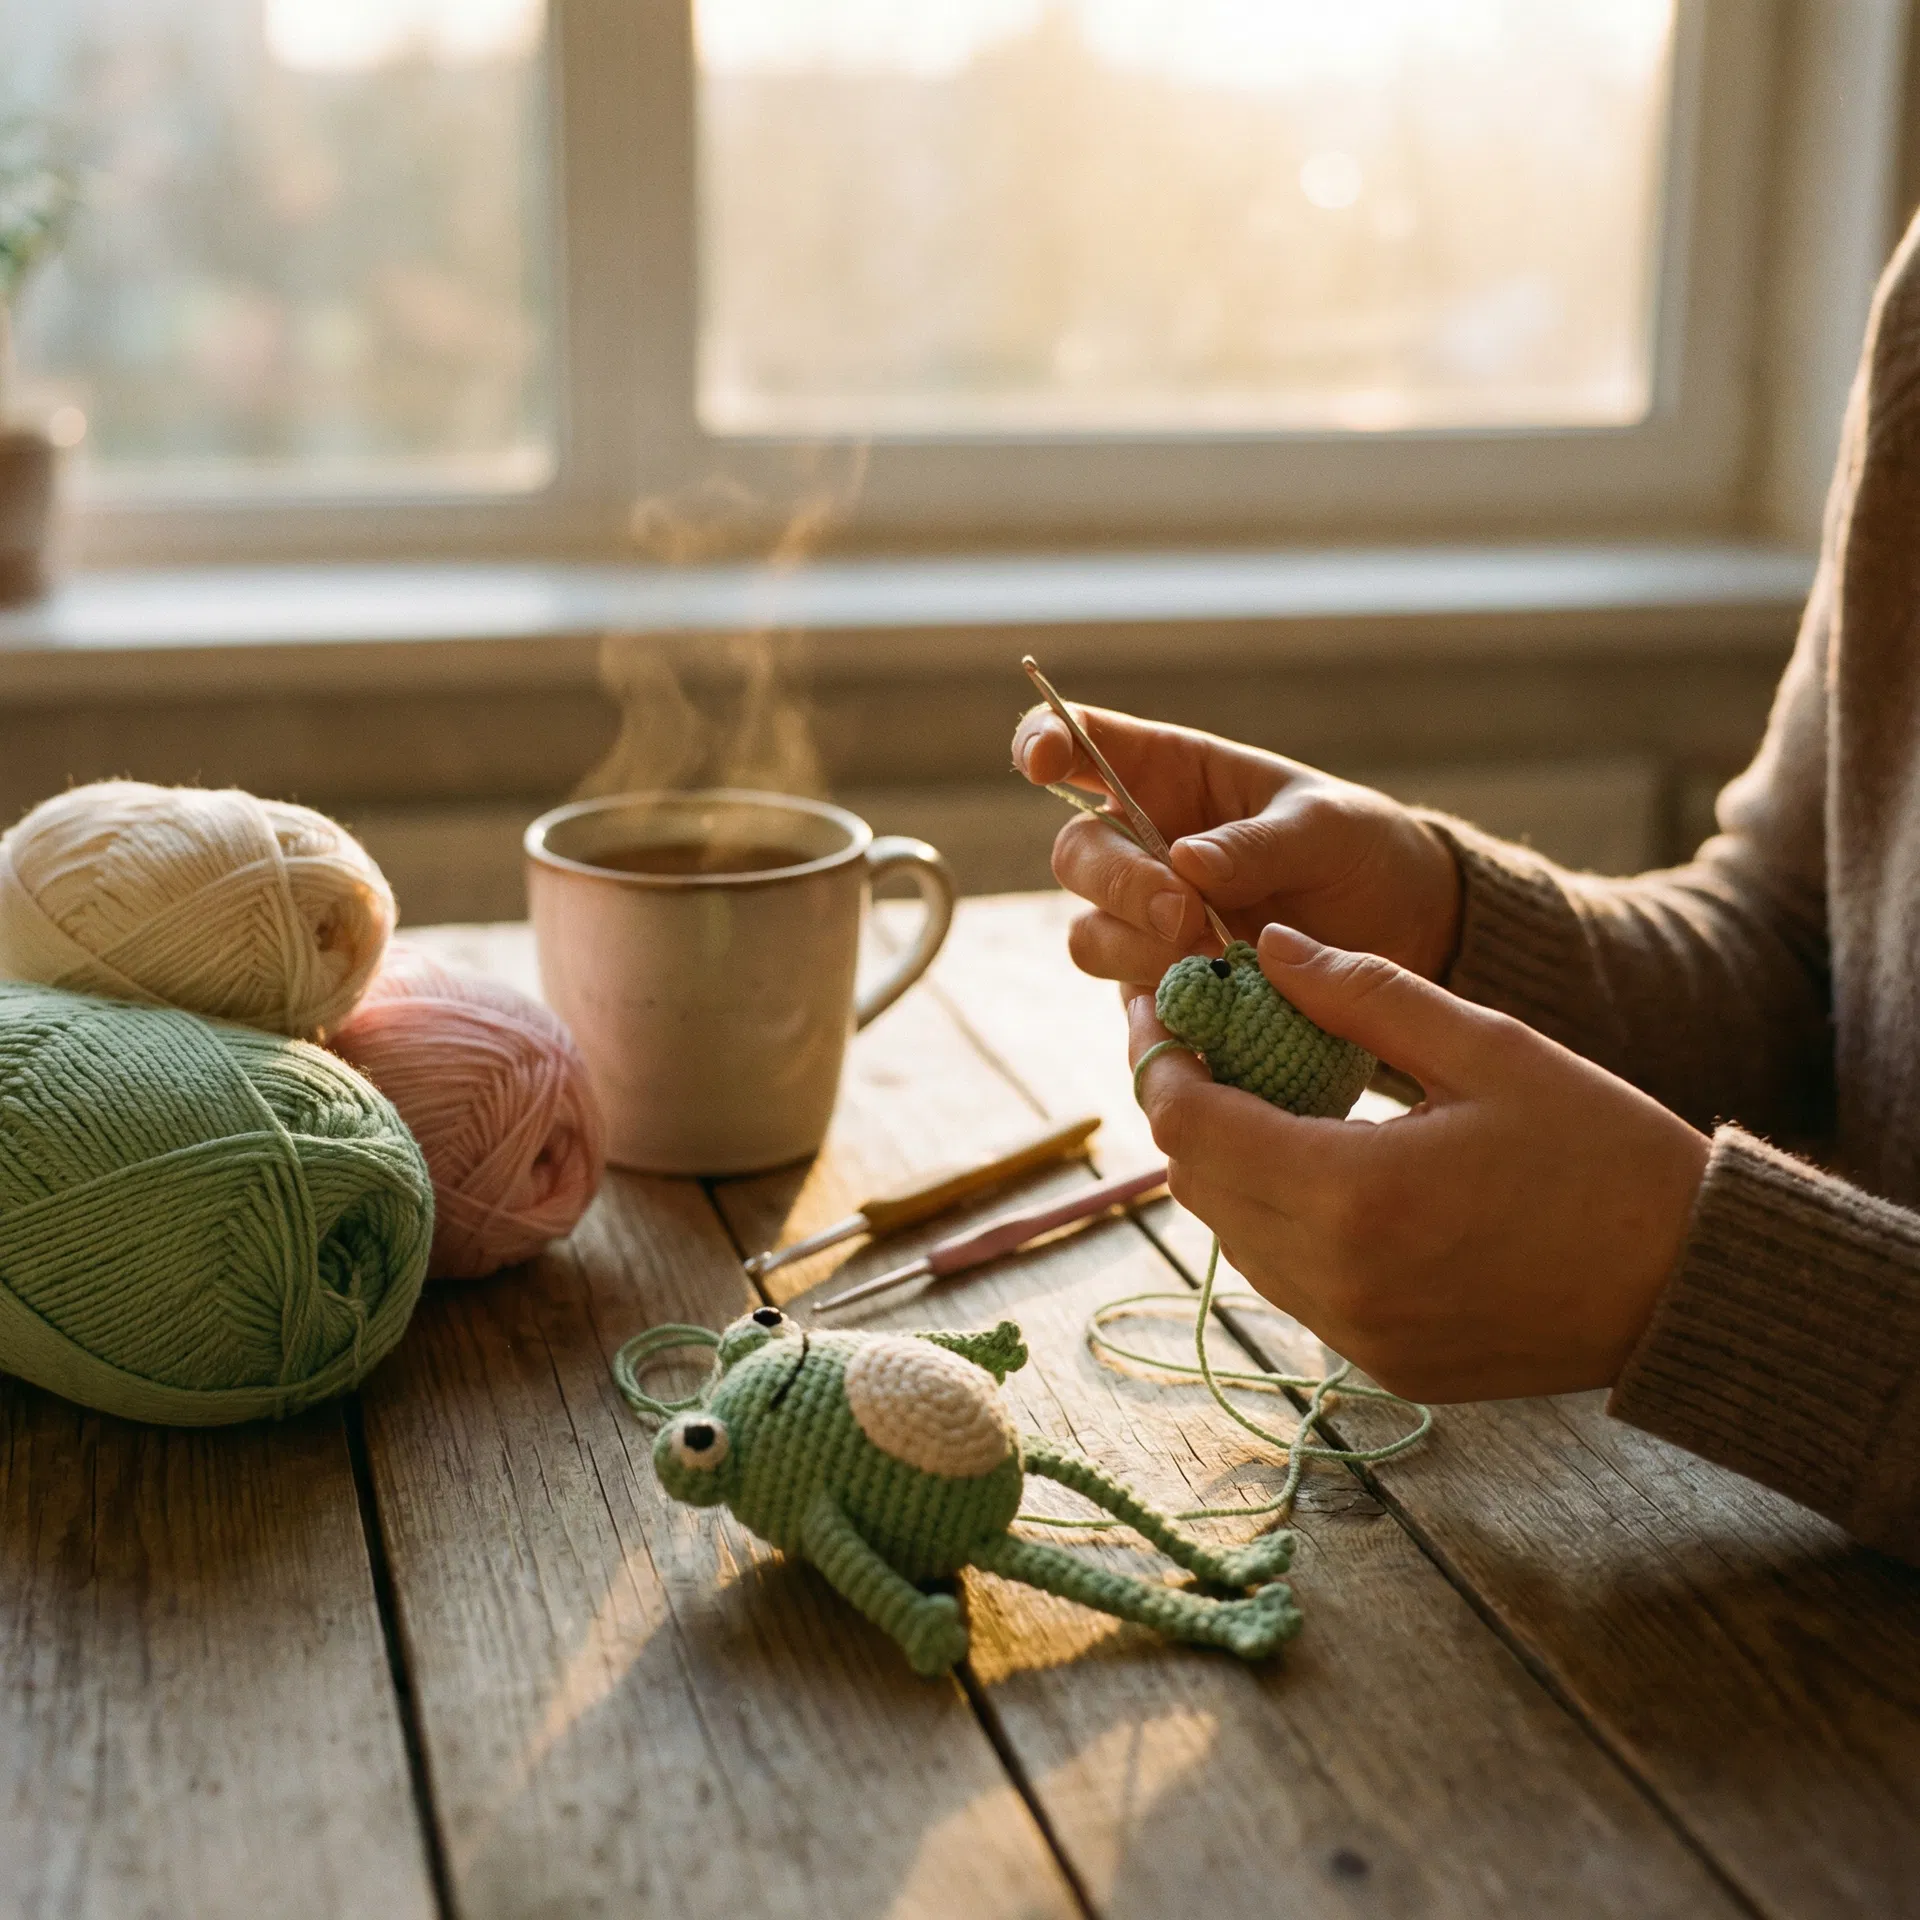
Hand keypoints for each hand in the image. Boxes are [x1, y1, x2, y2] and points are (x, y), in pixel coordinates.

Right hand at [1013, 704, 1461, 985]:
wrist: (1399, 932)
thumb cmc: (1355, 849)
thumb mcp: (1325, 828)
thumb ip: (1257, 843)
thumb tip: (1186, 864)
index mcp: (1168, 772)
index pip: (1081, 742)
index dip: (1044, 742)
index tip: (1044, 761)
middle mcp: (1140, 843)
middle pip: (1076, 854)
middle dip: (1121, 884)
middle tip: (1186, 914)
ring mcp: (1143, 919)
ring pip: (1090, 933)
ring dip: (1141, 950)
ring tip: (1221, 963)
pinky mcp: (1160, 983)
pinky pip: (1131, 995)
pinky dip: (1165, 1002)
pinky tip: (1216, 1005)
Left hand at [1131, 924, 1710, 1401]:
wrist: (1688, 1285)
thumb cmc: (1602, 1150)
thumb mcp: (1487, 1047)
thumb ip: (1362, 995)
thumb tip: (1265, 946)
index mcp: (1354, 1193)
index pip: (1189, 1123)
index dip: (1158, 1056)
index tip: (1161, 1006)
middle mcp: (1336, 1279)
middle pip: (1195, 1180)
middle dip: (1185, 1102)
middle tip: (1205, 1038)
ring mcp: (1355, 1334)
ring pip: (1232, 1236)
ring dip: (1227, 1163)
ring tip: (1262, 1094)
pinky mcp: (1380, 1364)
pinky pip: (1286, 1282)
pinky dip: (1277, 1220)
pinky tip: (1318, 1166)